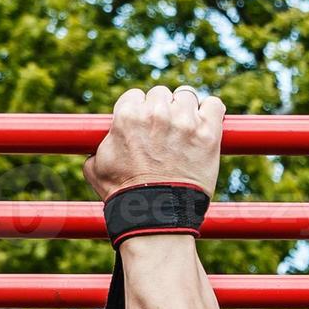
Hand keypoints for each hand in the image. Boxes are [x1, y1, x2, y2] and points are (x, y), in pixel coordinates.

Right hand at [84, 86, 224, 199]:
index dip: (135, 110)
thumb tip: (100, 142)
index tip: (139, 124)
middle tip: (159, 130)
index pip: (134, 96)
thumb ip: (98, 146)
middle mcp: (156, 113)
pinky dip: (209, 112)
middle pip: (160, 94)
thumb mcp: (95, 168)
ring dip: (183, 110)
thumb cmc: (122, 194)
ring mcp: (185, 121)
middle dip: (159, 109)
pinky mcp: (208, 132)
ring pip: (186, 97)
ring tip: (181, 130)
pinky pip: (213, 105)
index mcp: (127, 117)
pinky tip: (202, 124)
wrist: (154, 213)